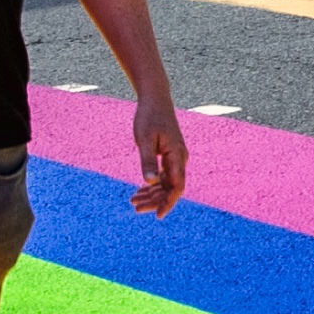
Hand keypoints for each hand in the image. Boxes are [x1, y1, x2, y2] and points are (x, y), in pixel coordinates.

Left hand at [132, 93, 190, 217]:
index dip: (169, 202)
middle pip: (171, 188)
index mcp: (177, 155)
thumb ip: (148, 161)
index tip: (158, 215)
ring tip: (133, 202)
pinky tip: (139, 191)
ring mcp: (175, 158)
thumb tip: (150, 182)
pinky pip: (163, 176)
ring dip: (152, 194)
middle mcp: (179, 159)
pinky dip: (152, 185)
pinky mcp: (169, 156)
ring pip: (166, 184)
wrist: (155, 99)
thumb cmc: (149, 116)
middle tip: (136, 208)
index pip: (177, 186)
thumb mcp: (145, 139)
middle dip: (155, 201)